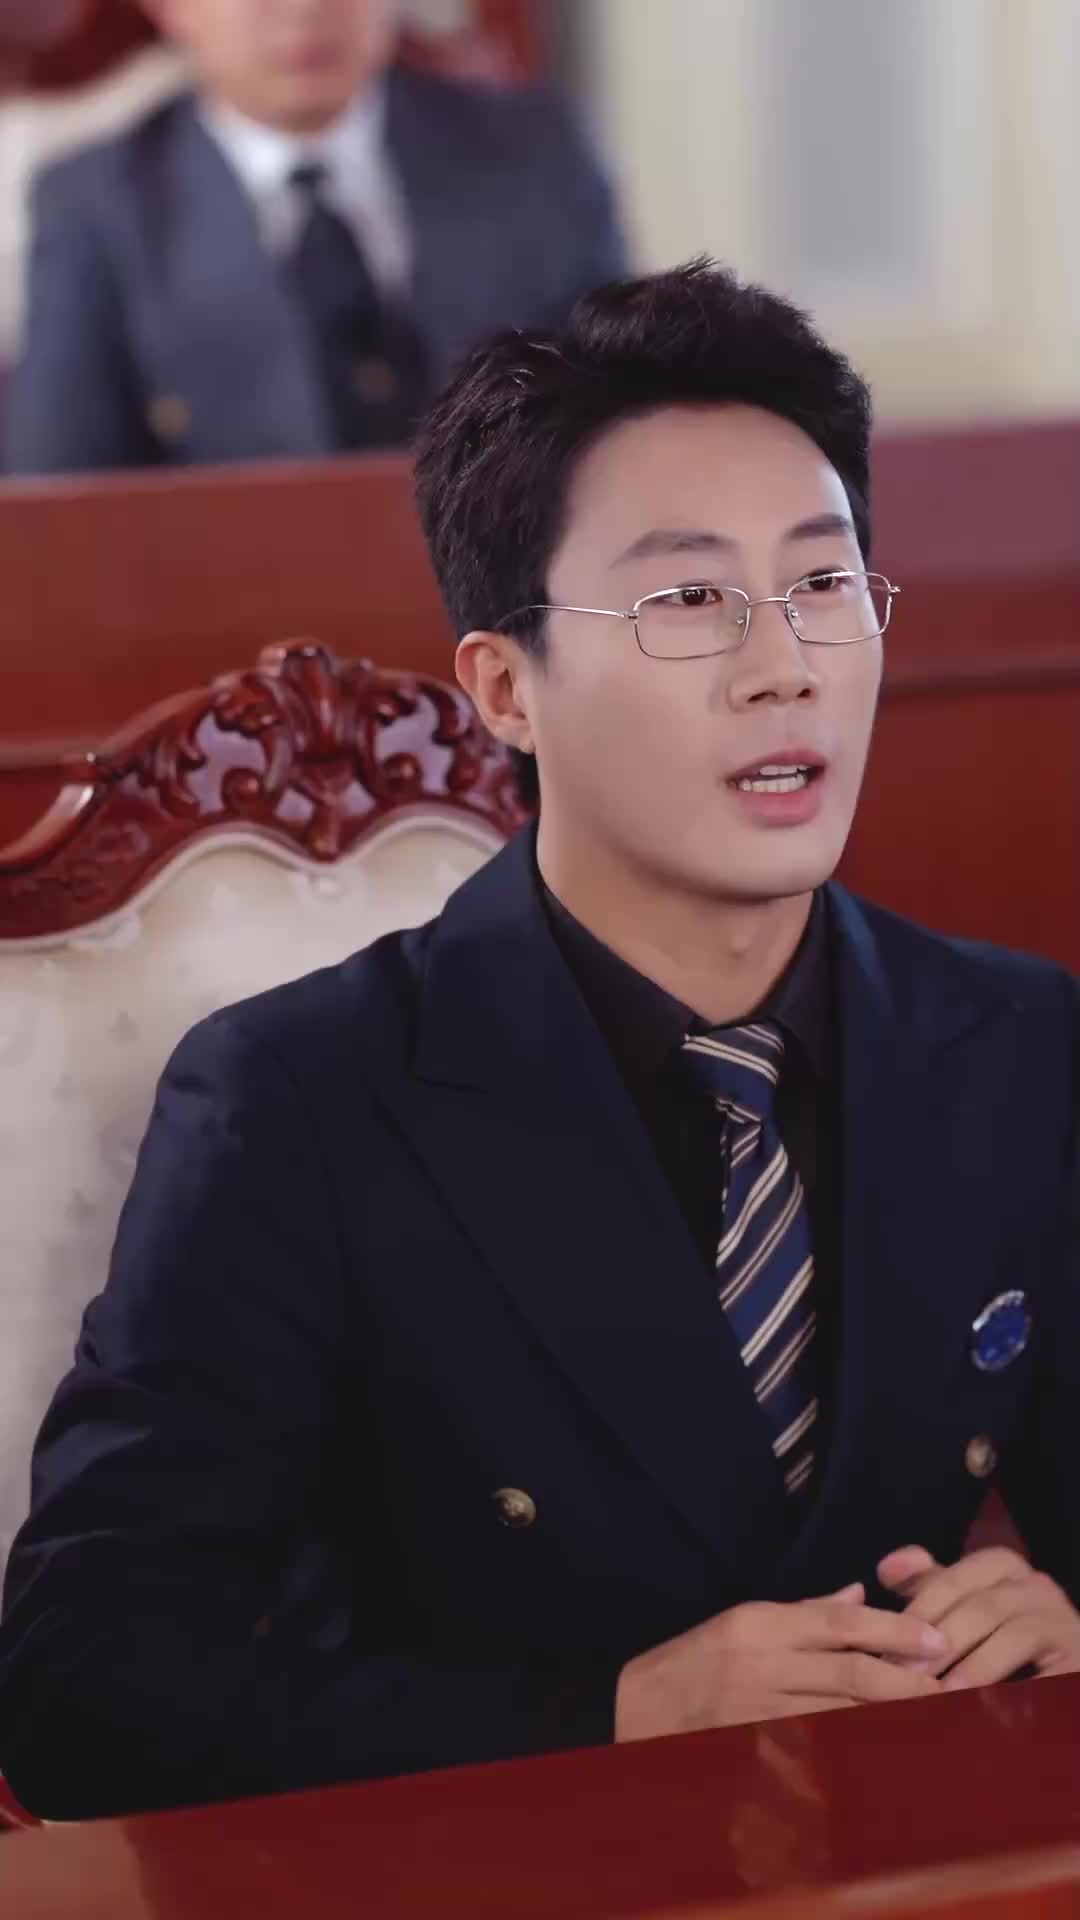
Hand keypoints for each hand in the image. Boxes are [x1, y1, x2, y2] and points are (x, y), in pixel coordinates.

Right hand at [614, 1583, 946, 1740]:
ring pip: (840, 1713)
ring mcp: (757, 1709)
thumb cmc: (692, 1660)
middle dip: (904, 1679)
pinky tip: (878, 1744)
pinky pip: (814, 1747)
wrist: (634, 1708)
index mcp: (759, 1621)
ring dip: (886, 1715)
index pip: (839, 1622)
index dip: (893, 1631)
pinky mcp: (753, 1746)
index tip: (934, 1641)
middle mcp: (760, 1662)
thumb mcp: (742, 1619)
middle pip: (849, 1671)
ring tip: (926, 1713)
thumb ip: (803, 1611)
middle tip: (945, 1683)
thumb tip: (859, 1595)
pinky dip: (850, 1745)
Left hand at [878, 1546, 1079, 1690]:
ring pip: (1015, 1636)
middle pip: (981, 1606)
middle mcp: (1036, 1586)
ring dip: (974, 1667)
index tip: (887, 1645)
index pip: (954, 1578)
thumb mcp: (962, 1603)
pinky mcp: (1079, 1658)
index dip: (919, 1610)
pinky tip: (987, 1712)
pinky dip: (1015, 1693)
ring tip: (941, 1694)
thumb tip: (886, 1568)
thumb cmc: (999, 1638)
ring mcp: (1063, 1620)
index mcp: (1003, 1567)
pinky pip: (1047, 1675)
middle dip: (939, 1641)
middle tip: (906, 1675)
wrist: (1058, 1671)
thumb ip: (927, 1585)